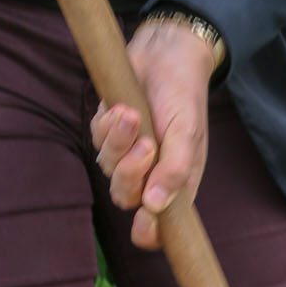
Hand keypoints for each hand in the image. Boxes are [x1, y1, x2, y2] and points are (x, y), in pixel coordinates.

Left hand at [92, 20, 222, 250]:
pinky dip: (109, 124)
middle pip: (126, 196)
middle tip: (147, 144)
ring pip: (107, 167)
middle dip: (131, 172)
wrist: (167, 55)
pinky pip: (97, 140)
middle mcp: (148, 173)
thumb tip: (156, 206)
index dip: (149, 231)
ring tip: (134, 113)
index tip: (145, 222)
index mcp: (175, 182)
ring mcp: (125, 153)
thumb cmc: (184, 96)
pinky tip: (124, 106)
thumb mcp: (188, 133)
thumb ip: (175, 170)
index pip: (158, 225)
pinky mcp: (107, 132)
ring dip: (120, 141)